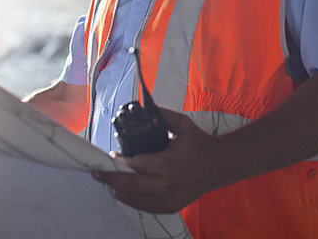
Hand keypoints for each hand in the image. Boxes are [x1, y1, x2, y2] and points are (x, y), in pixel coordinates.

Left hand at [92, 108, 222, 212]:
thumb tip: (146, 110)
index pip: (137, 164)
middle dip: (111, 178)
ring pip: (137, 200)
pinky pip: (147, 207)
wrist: (220, 164)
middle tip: (97, 173)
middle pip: (132, 185)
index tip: (111, 155)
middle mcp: (168, 183)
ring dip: (120, 191)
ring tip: (108, 183)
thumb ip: (163, 116)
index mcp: (169, 162)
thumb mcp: (183, 124)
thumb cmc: (200, 143)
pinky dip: (134, 201)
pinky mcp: (173, 206)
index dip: (121, 161)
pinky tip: (124, 195)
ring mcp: (170, 198)